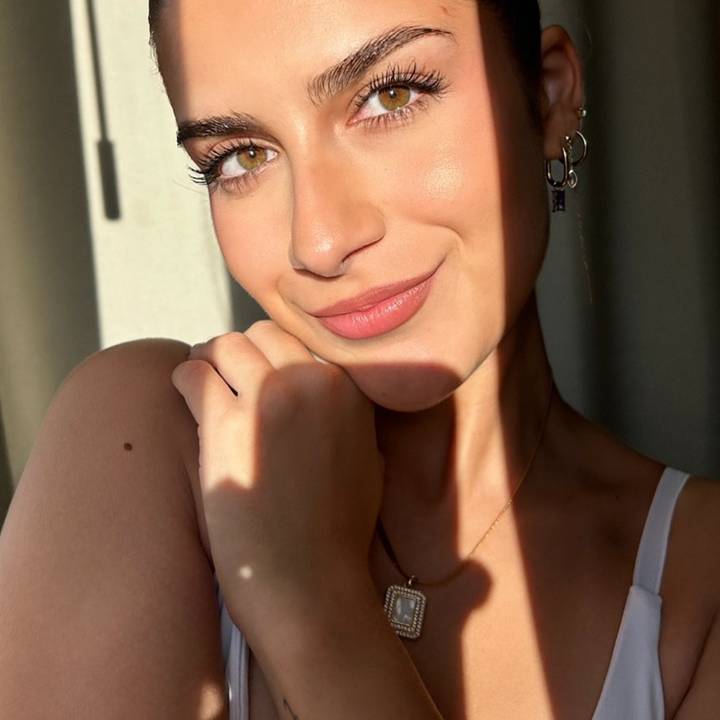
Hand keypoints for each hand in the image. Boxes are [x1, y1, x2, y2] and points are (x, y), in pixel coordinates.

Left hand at [170, 321, 384, 627]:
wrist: (310, 582)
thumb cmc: (337, 530)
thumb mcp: (365, 458)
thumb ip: (346, 415)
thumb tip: (324, 390)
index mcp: (349, 388)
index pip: (297, 339)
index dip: (269, 355)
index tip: (253, 372)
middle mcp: (312, 381)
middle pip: (258, 334)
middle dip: (238, 353)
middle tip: (224, 378)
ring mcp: (269, 399)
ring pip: (223, 346)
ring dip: (208, 362)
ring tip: (201, 387)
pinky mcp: (225, 424)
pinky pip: (191, 374)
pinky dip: (184, 381)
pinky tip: (184, 400)